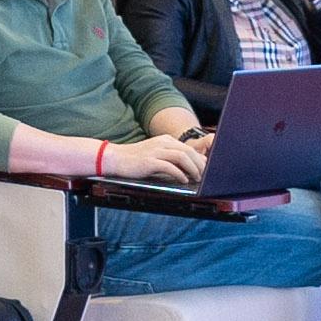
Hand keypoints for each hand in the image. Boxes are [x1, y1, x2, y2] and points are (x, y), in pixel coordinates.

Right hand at [92, 131, 211, 186]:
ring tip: (196, 178)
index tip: (205, 170)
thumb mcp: (155, 154)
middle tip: (204, 176)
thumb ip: (170, 157)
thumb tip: (189, 167)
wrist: (115, 158)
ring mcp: (156, 151)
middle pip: (188, 151)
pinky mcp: (149, 161)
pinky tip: (183, 180)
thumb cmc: (136, 159)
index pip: (188, 147)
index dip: (199, 159)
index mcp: (165, 140)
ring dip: (192, 168)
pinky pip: (169, 166)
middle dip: (199, 164)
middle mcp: (162, 143)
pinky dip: (179, 174)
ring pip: (182, 156)